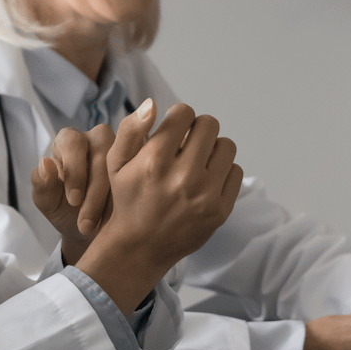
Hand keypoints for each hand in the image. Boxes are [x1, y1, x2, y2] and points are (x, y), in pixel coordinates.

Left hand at [31, 112, 151, 263]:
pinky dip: (136, 195)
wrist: (88, 228)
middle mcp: (97, 138)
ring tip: (105, 224)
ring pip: (127, 161)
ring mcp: (124, 148)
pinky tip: (126, 217)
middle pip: (103, 151)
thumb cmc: (63, 208)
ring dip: (117, 195)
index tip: (73, 201)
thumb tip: (45, 163)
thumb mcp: (47, 201)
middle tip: (87, 222)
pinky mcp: (142, 162)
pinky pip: (145, 172)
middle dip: (96, 190)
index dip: (74, 171)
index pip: (73, 143)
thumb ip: (41, 183)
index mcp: (70, 140)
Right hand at [76, 100, 241, 313]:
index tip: (174, 129)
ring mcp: (205, 195)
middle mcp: (182, 176)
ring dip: (213, 148)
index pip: (184, 113)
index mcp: (155, 160)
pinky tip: (205, 179)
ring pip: (226, 146)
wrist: (141, 246)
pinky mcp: (220, 210)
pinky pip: (235, 171)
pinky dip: (222, 171)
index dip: (178, 117)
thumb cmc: (127, 199)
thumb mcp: (115, 163)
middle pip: (209, 125)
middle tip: (188, 142)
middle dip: (198, 129)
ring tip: (198, 160)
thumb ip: (131, 130)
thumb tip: (152, 103)